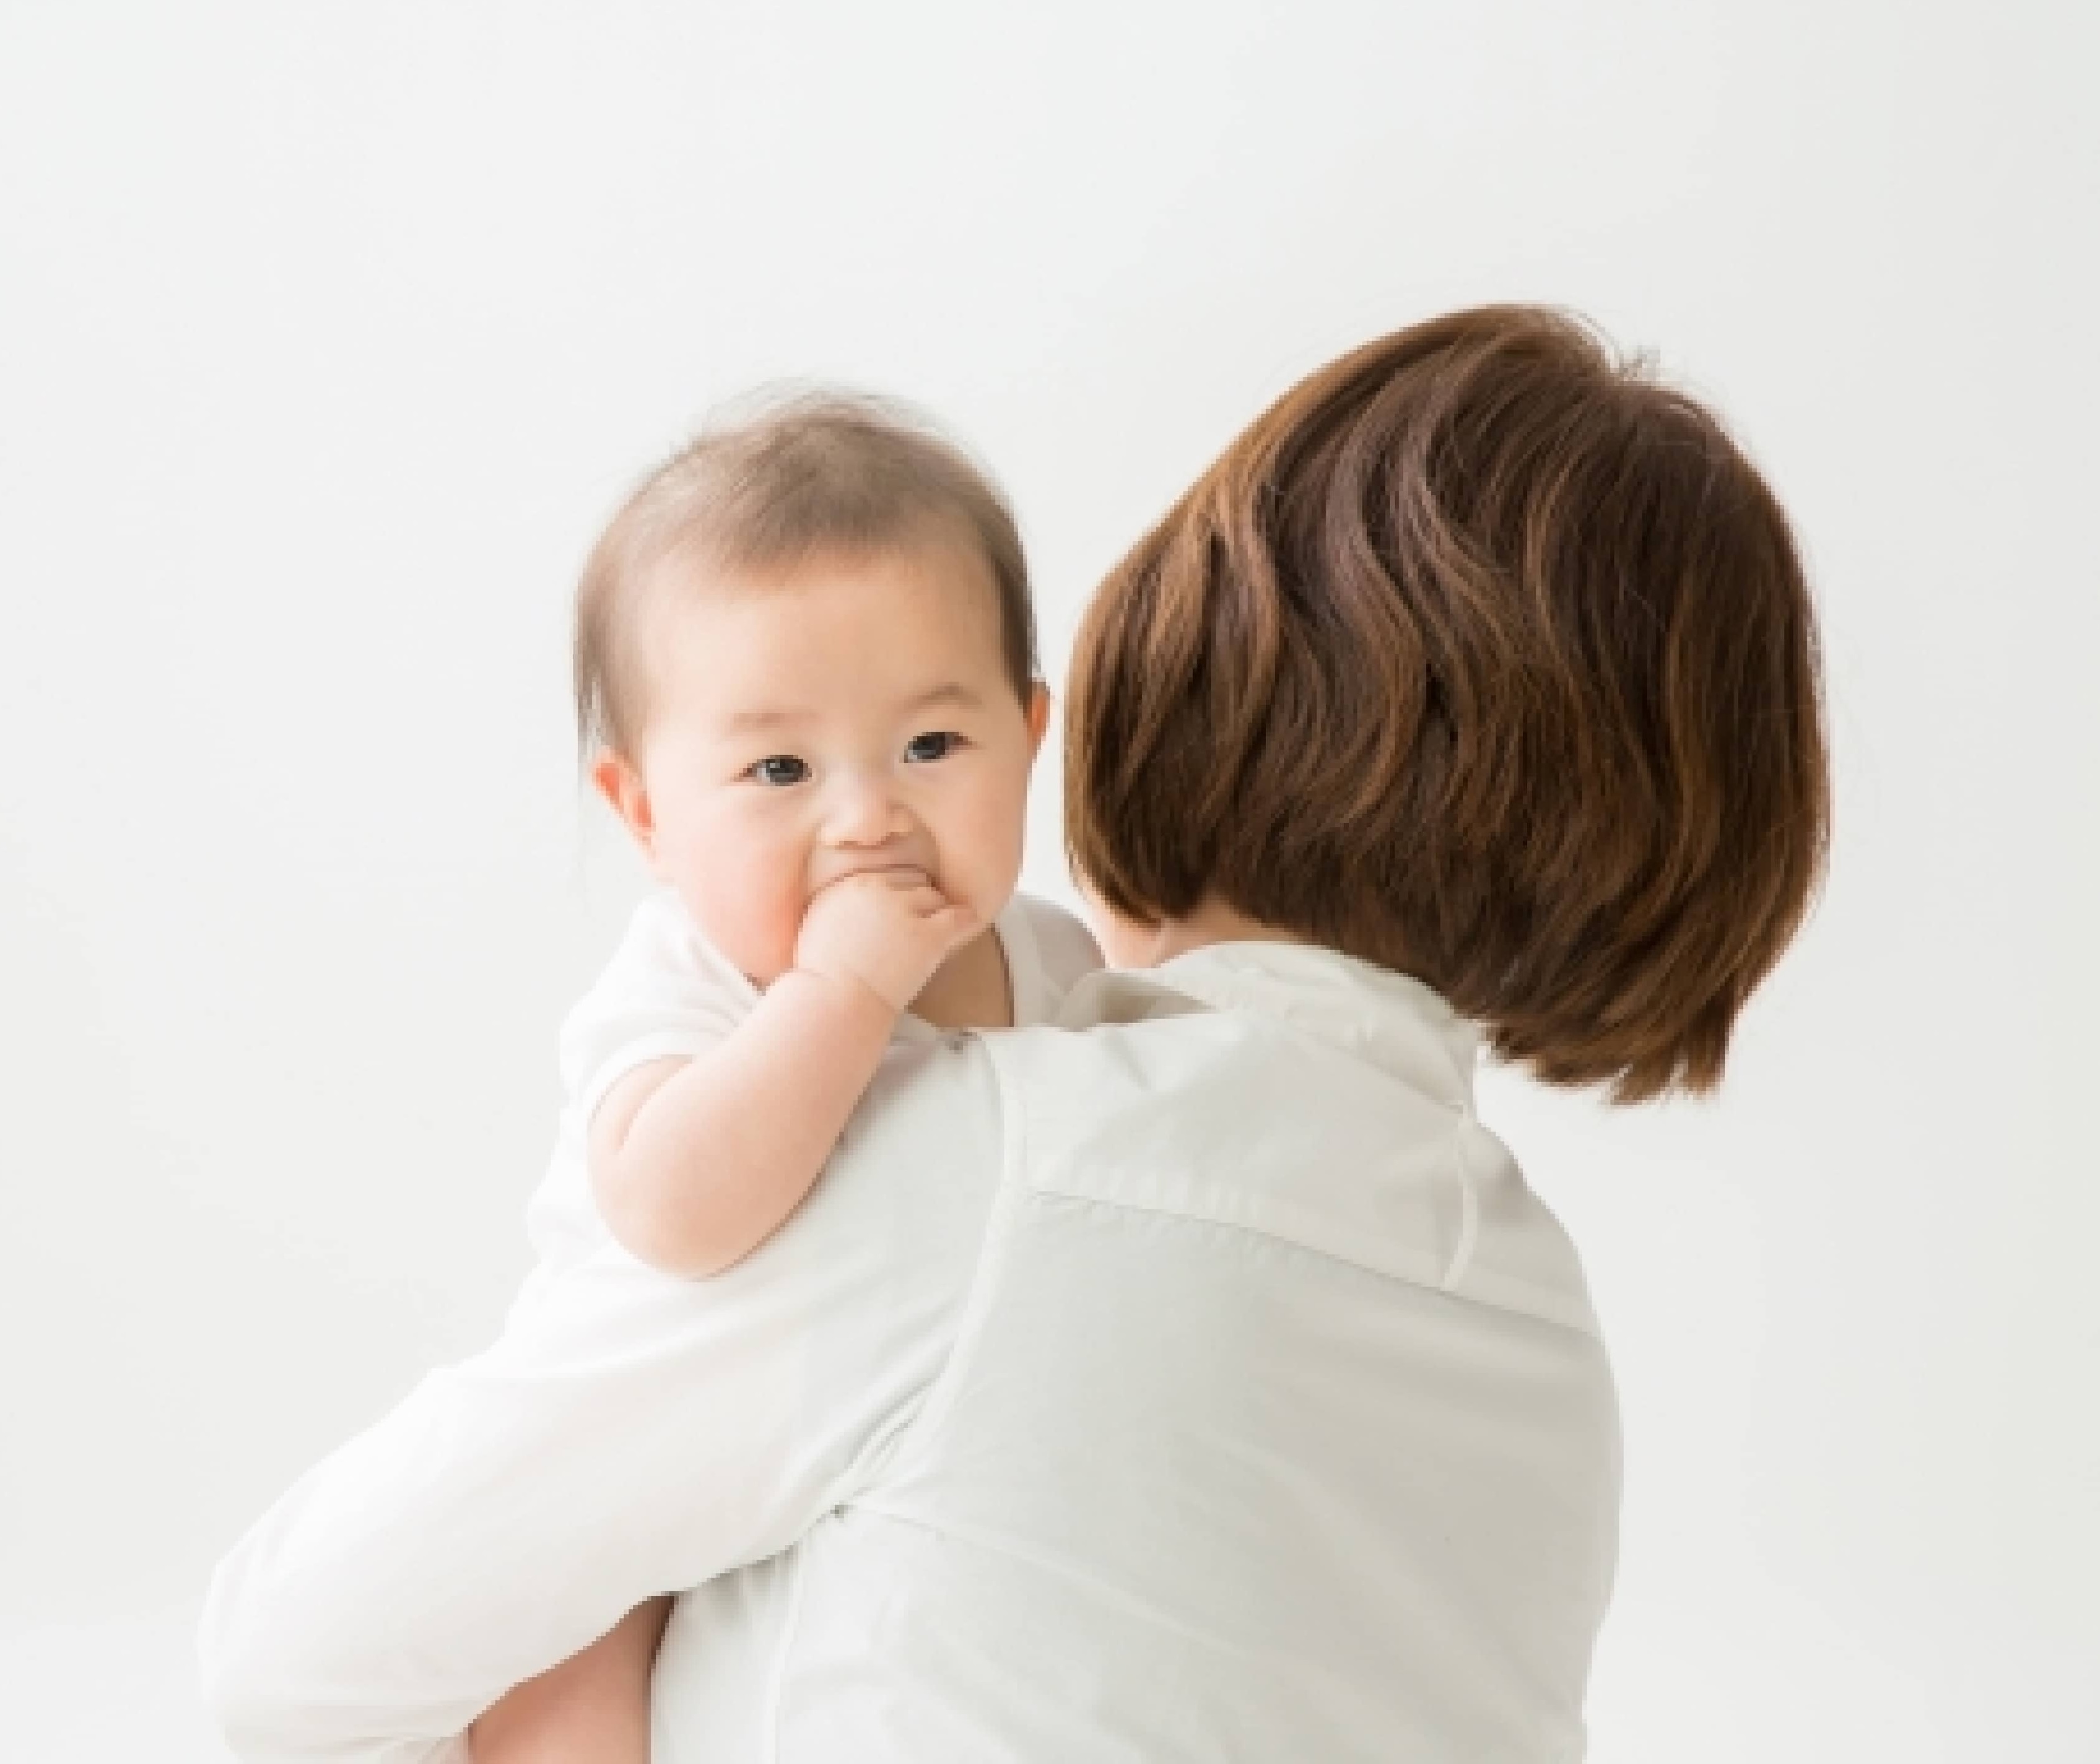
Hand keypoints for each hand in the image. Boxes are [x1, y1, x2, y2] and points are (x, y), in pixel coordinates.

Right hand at [793, 867, 980, 1013]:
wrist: (835, 1005)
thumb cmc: (825, 977)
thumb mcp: (819, 926)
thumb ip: (841, 905)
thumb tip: (859, 903)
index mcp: (850, 886)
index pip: (887, 875)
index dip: (895, 895)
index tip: (896, 914)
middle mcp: (877, 890)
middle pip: (911, 881)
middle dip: (914, 902)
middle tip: (914, 925)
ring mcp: (902, 911)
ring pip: (933, 897)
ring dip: (934, 912)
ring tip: (933, 932)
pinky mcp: (925, 935)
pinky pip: (957, 918)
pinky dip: (965, 920)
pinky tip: (969, 922)